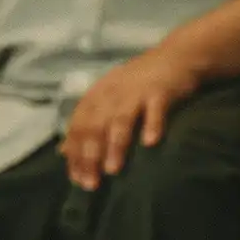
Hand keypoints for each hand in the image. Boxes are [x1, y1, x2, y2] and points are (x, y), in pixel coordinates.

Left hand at [62, 46, 203, 191]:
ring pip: (120, 121)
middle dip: (89, 157)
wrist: (177, 55)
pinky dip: (152, 125)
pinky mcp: (160, 91)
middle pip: (94, 128)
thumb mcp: (106, 99)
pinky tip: (150, 142)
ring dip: (115, 146)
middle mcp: (110, 95)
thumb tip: (63, 151)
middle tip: (91, 184)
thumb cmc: (138, 84)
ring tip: (112, 170)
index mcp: (95, 98)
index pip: (77, 129)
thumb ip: (85, 124)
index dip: (74, 155)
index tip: (76, 180)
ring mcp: (135, 92)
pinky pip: (155, 109)